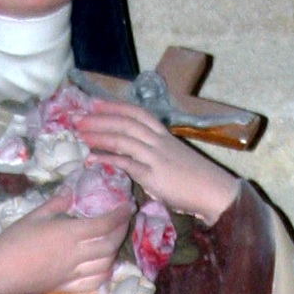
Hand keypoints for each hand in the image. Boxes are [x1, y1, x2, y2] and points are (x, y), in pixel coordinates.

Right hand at [0, 189, 132, 293]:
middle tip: (124, 221)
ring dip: (115, 252)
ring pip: (105, 264)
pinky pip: (93, 283)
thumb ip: (55, 205)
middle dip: (121, 231)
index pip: (104, 224)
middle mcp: (76, 255)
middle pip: (110, 244)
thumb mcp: (33, 216)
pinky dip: (104, 274)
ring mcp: (72, 274)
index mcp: (69, 234)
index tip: (128, 206)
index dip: (120, 215)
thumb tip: (70, 192)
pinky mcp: (66, 287)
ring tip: (115, 241)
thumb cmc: (12, 241)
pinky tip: (105, 266)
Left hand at [79, 99, 237, 224]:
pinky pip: (126, 163)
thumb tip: (138, 160)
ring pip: (123, 138)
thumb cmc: (196, 179)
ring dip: (99, 135)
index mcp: (164, 135)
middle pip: (125, 122)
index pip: (137, 113)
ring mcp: (155, 157)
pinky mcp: (153, 175)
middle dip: (100, 118)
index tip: (96, 103)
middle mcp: (158, 141)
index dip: (115, 106)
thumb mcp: (174, 159)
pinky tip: (91, 159)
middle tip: (78, 117)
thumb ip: (155, 156)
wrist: (214, 191)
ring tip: (80, 133)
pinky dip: (107, 159)